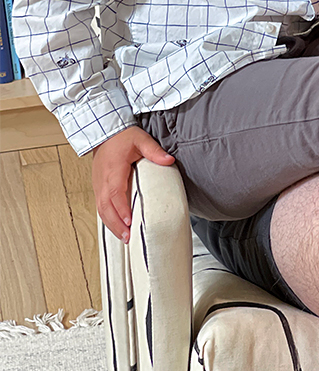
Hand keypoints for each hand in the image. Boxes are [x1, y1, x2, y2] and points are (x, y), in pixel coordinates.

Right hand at [92, 126, 174, 241]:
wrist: (104, 132)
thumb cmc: (121, 136)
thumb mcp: (140, 139)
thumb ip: (154, 151)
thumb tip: (169, 160)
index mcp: (113, 170)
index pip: (115, 194)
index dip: (121, 209)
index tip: (129, 221)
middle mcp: (102, 181)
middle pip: (106, 207)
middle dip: (116, 224)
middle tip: (128, 237)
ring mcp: (98, 185)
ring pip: (101, 209)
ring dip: (111, 224)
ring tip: (124, 237)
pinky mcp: (97, 186)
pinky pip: (100, 206)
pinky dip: (107, 218)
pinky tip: (116, 226)